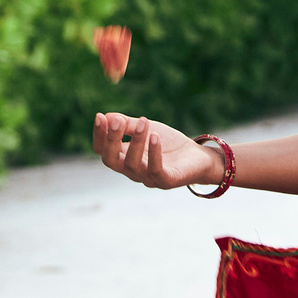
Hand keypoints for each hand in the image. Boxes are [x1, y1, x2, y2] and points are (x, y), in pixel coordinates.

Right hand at [90, 112, 223, 191]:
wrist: (198, 158)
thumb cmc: (169, 144)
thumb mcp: (148, 129)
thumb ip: (128, 125)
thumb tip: (106, 116)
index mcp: (124, 158)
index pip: (102, 150)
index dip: (99, 135)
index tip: (100, 116)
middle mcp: (131, 171)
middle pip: (111, 160)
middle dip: (111, 140)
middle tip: (117, 121)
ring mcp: (147, 178)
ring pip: (133, 164)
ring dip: (136, 141)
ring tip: (144, 122)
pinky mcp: (165, 181)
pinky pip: (155, 170)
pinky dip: (153, 153)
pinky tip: (155, 136)